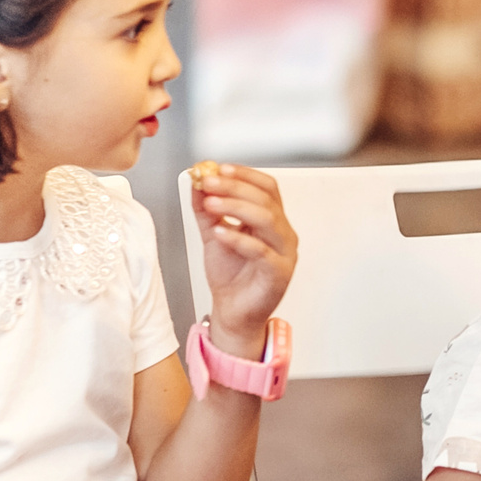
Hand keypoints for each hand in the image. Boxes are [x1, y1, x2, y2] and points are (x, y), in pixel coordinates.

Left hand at [189, 163, 295, 355]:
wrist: (232, 311)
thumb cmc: (229, 275)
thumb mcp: (213, 234)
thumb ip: (206, 210)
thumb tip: (196, 182)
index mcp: (272, 220)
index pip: (267, 187)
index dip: (245, 175)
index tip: (218, 168)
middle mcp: (283, 233)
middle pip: (266, 200)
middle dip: (235, 187)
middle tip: (208, 182)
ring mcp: (284, 253)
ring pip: (267, 219)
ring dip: (236, 207)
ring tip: (210, 204)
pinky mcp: (279, 273)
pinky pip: (261, 251)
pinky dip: (239, 239)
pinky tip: (219, 232)